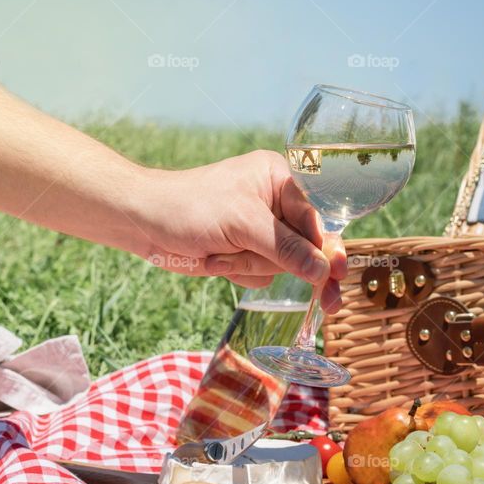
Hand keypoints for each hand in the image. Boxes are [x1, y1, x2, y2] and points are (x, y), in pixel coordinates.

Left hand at [133, 150, 346, 312]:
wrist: (144, 223)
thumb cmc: (190, 207)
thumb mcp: (243, 224)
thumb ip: (285, 248)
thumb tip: (324, 272)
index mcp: (280, 180)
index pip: (316, 218)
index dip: (328, 247)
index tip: (339, 271)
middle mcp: (276, 204)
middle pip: (306, 246)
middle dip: (299, 268)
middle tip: (329, 303)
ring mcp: (261, 231)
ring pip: (283, 266)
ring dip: (251, 266)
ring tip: (220, 252)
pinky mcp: (247, 253)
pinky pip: (263, 276)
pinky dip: (239, 273)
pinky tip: (215, 259)